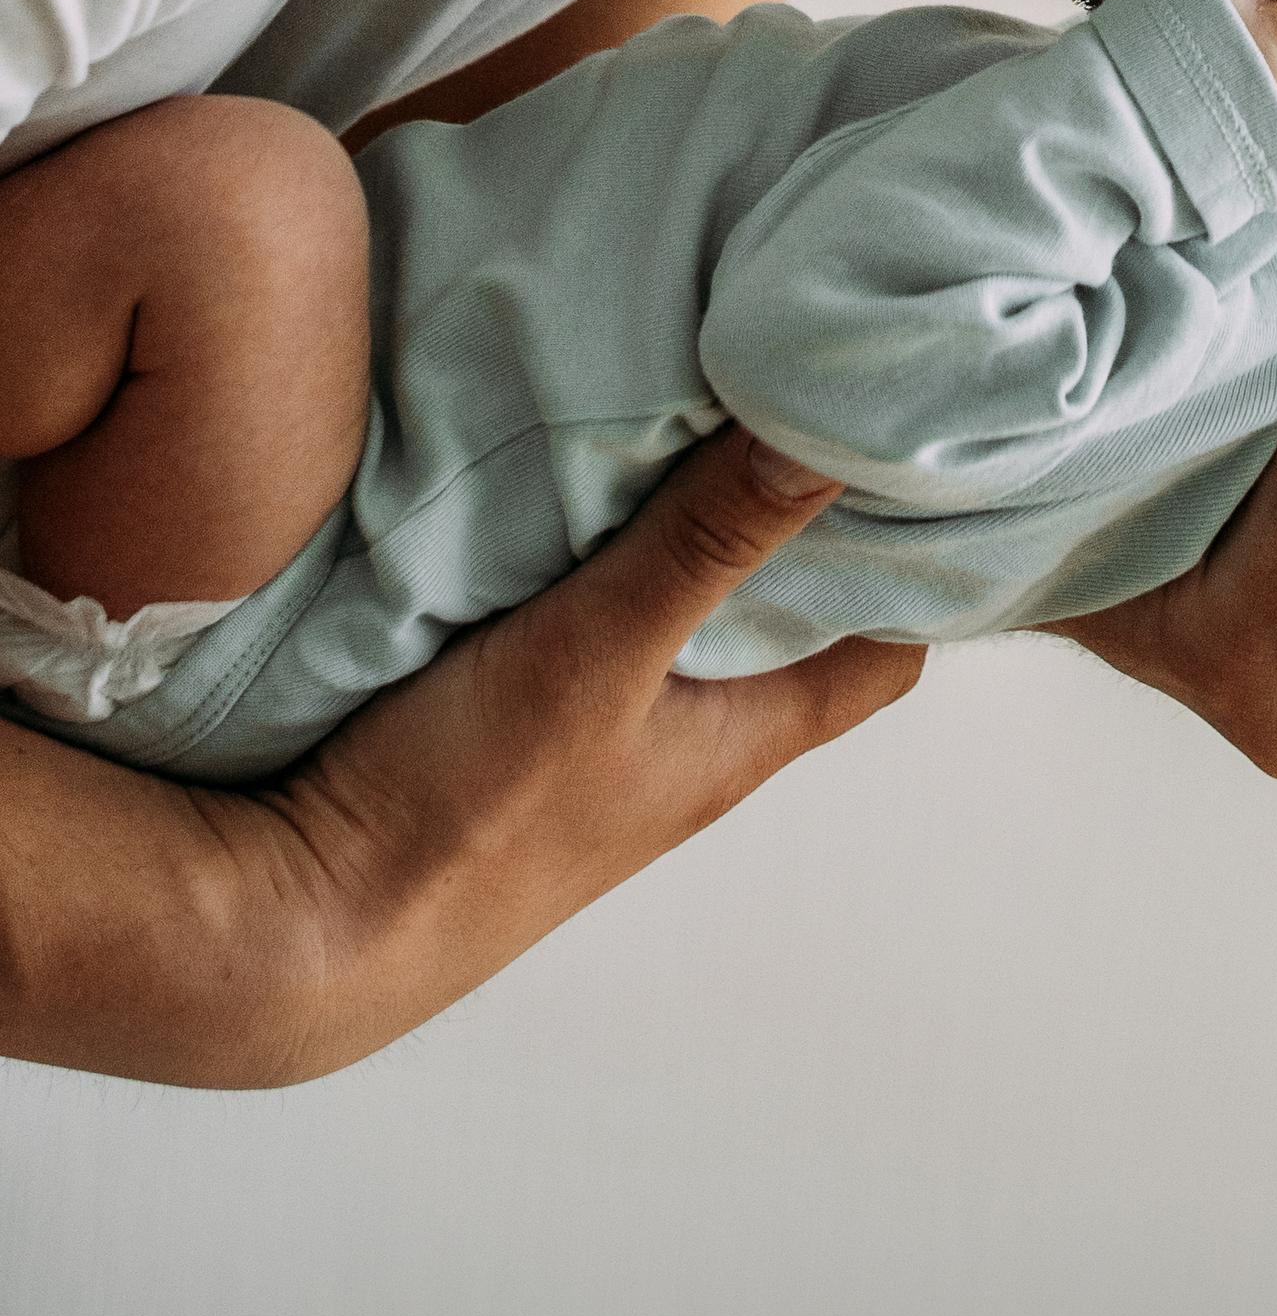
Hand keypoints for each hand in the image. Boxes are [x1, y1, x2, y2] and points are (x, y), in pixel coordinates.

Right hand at [0, 428, 919, 1086]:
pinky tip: (585, 474)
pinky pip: (593, 615)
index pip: (885, 645)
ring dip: (702, 524)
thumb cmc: (466, 817)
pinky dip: (608, 545)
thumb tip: (838, 433)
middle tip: (822, 393)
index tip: (937, 454)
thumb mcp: (601, 655)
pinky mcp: (517, 717)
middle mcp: (690, 739)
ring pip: (687, 612)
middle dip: (812, 517)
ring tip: (715, 403)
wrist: (301, 922)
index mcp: (744, 739)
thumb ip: (709, 542)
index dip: (922, 557)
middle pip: (790, 619)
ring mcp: (603, 733)